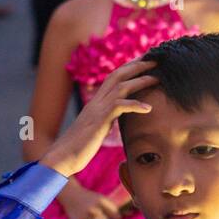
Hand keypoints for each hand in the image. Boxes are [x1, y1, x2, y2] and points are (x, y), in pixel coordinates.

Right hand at [40, 59, 156, 179]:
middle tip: (155, 61)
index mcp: (96, 102)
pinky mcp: (99, 121)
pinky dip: (135, 105)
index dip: (129, 68)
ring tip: (157, 78)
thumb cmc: (78, 148)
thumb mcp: (96, 129)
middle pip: (118, 75)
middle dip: (137, 66)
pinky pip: (120, 107)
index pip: (114, 78)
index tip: (144, 61)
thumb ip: (105, 121)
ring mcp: (97, 110)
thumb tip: (114, 121)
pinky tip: (148, 108)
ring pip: (120, 87)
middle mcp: (96, 102)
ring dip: (140, 80)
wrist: (62, 157)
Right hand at [59, 183, 123, 218]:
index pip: (117, 217)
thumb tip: (131, 213)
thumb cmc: (90, 199)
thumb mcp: (102, 199)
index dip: (116, 218)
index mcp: (101, 201)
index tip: (113, 217)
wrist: (70, 195)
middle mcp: (93, 209)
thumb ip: (114, 208)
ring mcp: (84, 217)